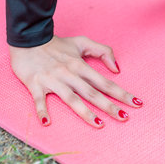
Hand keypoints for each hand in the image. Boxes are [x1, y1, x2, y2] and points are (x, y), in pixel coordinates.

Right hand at [9, 35, 142, 127]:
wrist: (27, 38)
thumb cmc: (56, 44)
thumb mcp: (81, 42)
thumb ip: (102, 51)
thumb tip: (116, 69)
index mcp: (80, 66)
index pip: (105, 83)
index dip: (122, 93)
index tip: (136, 103)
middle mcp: (69, 74)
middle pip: (92, 93)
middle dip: (110, 106)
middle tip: (125, 118)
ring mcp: (53, 80)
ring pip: (72, 99)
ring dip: (85, 113)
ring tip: (100, 124)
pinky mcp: (35, 84)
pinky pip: (39, 100)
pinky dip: (42, 111)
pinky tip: (47, 123)